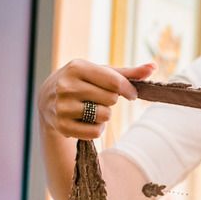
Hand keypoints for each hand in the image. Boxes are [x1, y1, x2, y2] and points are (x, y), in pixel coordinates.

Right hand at [37, 58, 154, 138]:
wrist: (46, 100)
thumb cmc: (81, 83)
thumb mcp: (99, 73)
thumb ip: (127, 72)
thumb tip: (153, 67)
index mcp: (76, 67)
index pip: (114, 81)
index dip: (129, 90)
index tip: (132, 94)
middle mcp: (66, 85)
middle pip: (111, 99)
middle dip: (111, 101)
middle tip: (99, 99)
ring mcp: (62, 107)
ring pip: (104, 116)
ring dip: (104, 115)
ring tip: (90, 109)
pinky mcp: (62, 126)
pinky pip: (96, 132)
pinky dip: (97, 129)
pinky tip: (86, 121)